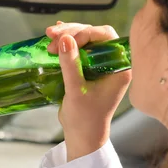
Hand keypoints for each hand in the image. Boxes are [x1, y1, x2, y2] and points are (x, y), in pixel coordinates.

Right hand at [46, 22, 131, 161]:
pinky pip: (79, 48)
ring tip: (48, 39)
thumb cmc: (85, 118)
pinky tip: (55, 37)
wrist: (82, 135)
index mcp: (119, 67)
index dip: (85, 33)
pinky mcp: (89, 68)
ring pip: (84, 39)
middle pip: (94, 35)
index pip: (106, 37)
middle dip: (71, 32)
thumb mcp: (76, 91)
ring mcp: (100, 65)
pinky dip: (66, 43)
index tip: (66, 41)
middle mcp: (112, 63)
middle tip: (51, 36)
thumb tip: (65, 38)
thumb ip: (71, 64)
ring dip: (66, 36)